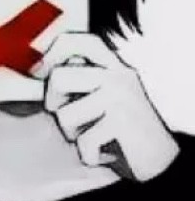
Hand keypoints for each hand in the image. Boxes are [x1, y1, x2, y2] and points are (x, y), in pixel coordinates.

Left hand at [34, 32, 178, 181]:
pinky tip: (105, 150)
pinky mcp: (122, 120)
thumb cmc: (124, 127)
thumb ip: (79, 78)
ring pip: (65, 114)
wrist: (161, 158)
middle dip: (55, 103)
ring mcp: (120, 95)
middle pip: (58, 78)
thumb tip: (38, 71)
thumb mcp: (104, 94)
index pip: (78, 41)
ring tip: (94, 134)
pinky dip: (89, 154)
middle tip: (70, 115)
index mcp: (112, 64)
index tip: (39, 70)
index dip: (53, 51)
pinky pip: (83, 141)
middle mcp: (117, 74)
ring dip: (74, 133)